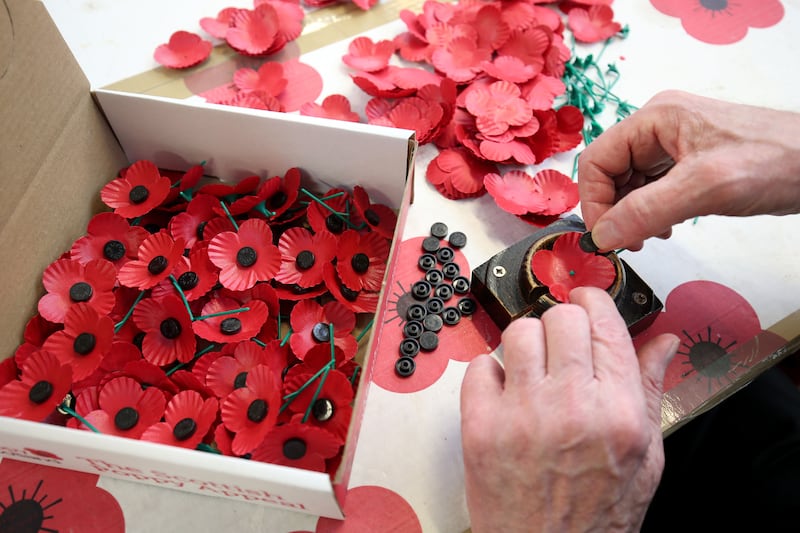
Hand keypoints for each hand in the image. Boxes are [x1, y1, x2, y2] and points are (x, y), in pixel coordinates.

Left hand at [460, 287, 678, 532]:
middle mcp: (572, 406)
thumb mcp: (646, 457)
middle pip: (560, 317)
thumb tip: (662, 341)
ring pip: (518, 332)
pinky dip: (490, 374)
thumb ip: (650, 389)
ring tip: (532, 371)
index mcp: (619, 410)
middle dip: (561, 323)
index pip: (603, 320)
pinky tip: (505, 395)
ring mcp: (523, 414)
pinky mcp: (482, 426)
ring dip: (526, 344)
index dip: (592, 300)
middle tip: (561, 344)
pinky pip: (479, 366)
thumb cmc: (598, 514)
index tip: (585, 299)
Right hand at [578, 90, 799, 250]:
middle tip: (628, 242)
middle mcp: (658, 127)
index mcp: (655, 118)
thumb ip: (647, 211)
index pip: (597, 160)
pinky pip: (651, 189)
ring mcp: (673, 144)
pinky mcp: (688, 162)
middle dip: (612, 210)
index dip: (594, 201)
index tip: (606, 236)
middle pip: (609, 172)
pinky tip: (664, 227)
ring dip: (630, 214)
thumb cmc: (776, 161)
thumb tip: (602, 235)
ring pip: (629, 183)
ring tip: (649, 236)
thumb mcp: (705, 187)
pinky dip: (649, 212)